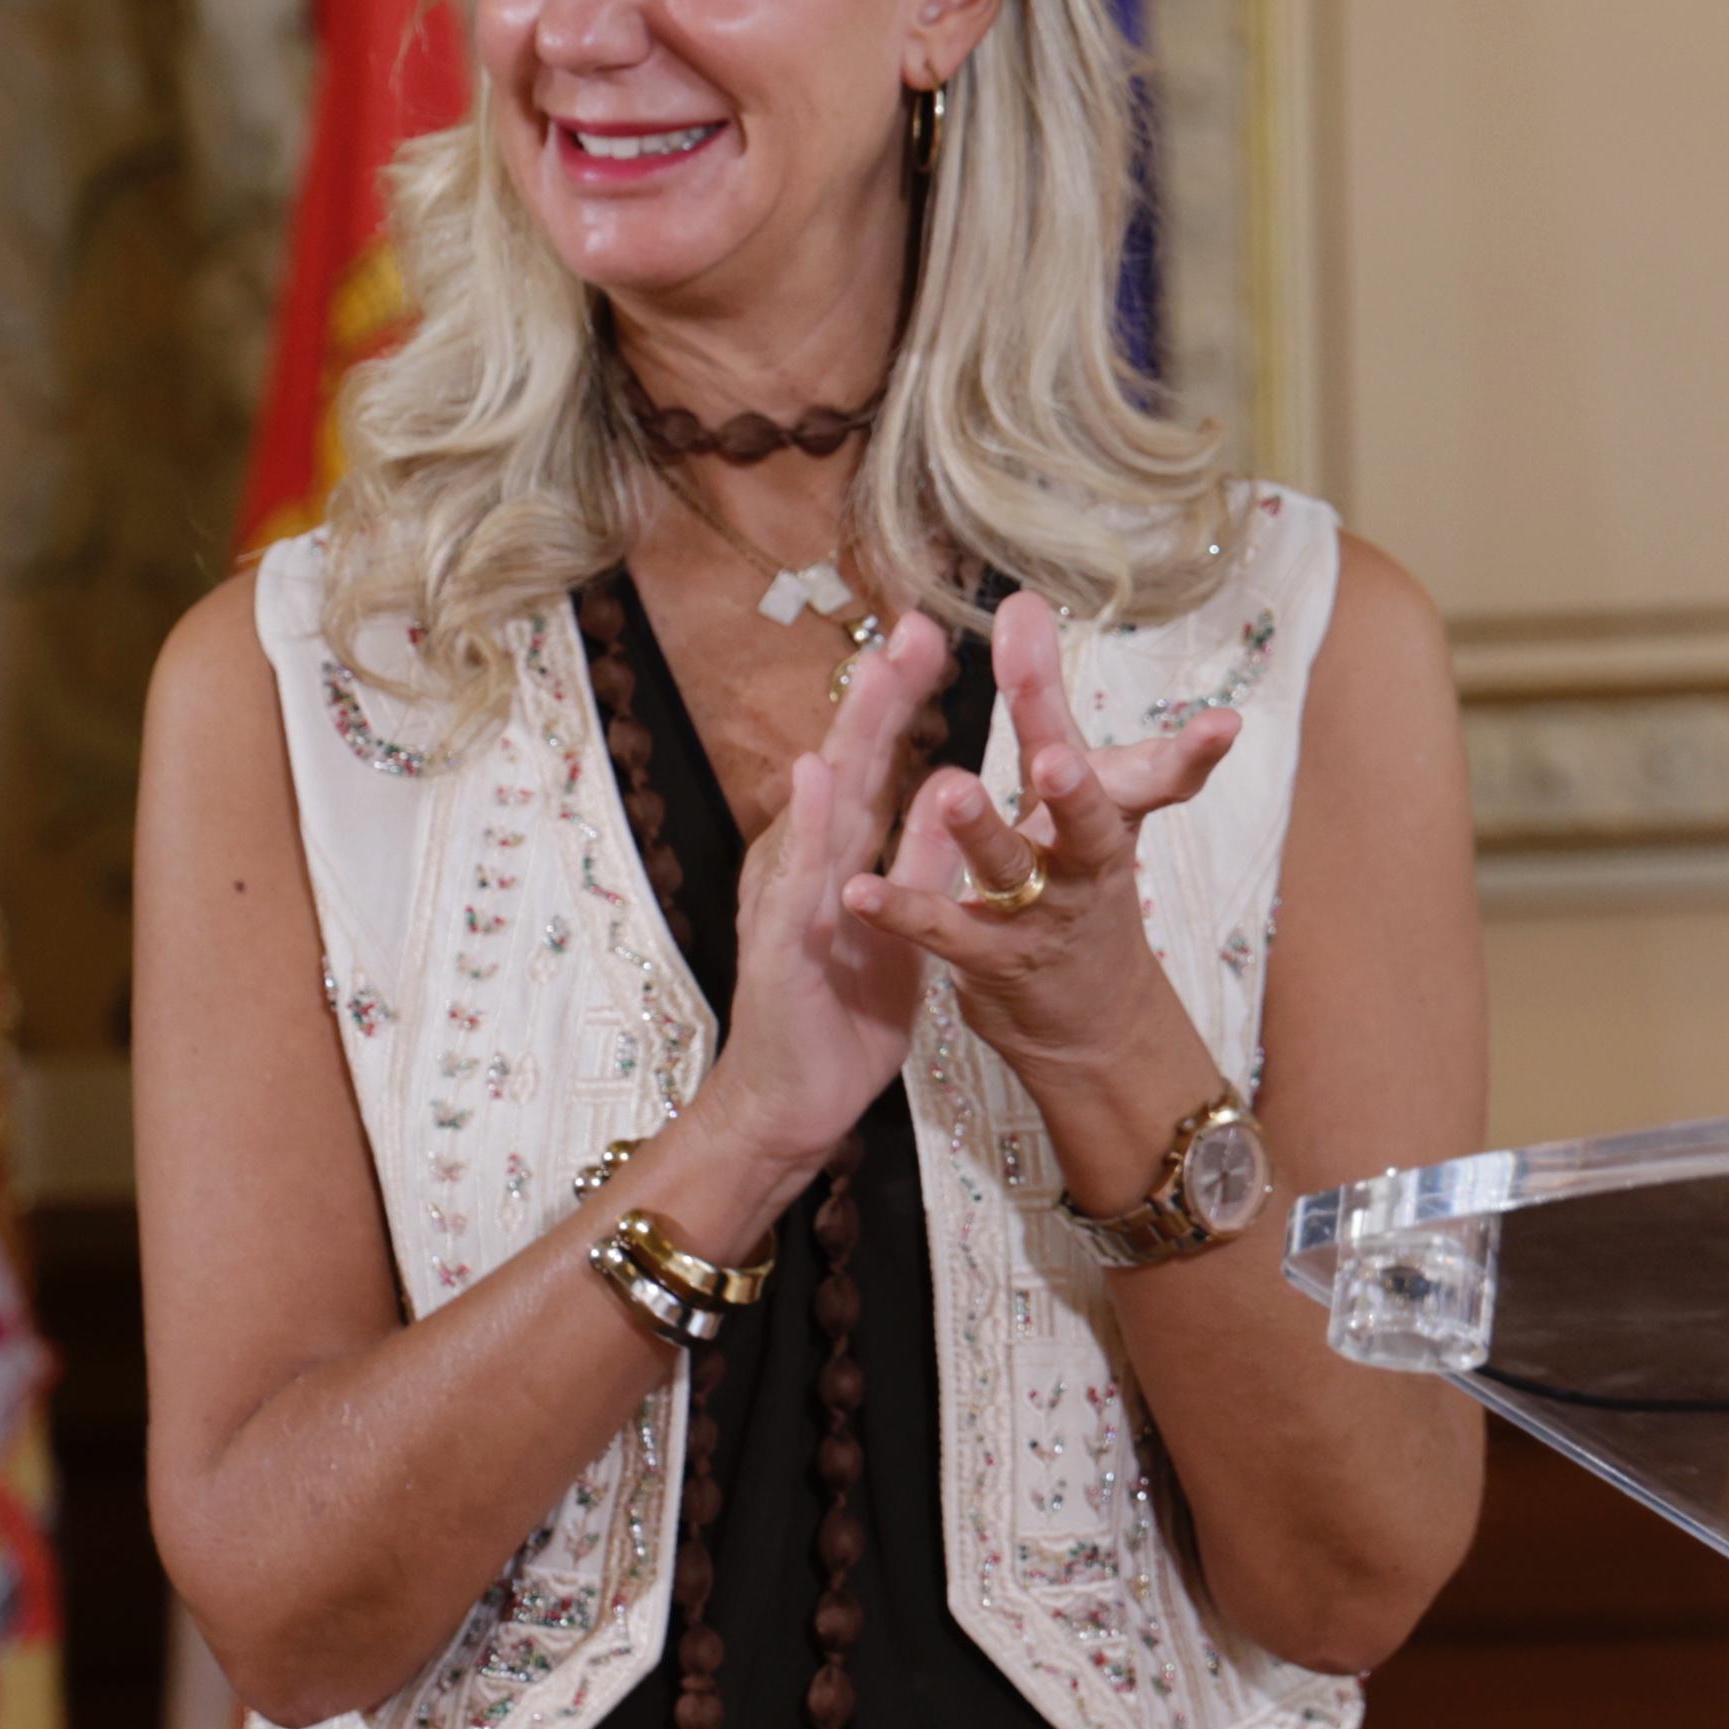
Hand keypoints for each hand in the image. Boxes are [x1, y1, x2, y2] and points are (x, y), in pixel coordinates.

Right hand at [700, 611, 957, 1172]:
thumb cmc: (841, 1010)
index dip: (901, 700)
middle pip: (848, 763)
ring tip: (879, 671)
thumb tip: (946, 780)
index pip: (874, 763)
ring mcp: (788, 898)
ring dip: (851, 737)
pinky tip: (817, 778)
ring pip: (822, 805)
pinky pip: (798, 881)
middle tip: (914, 623)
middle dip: (881, 694)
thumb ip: (920, 853)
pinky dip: (808, 827)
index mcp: (838, 854)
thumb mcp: (900, 920)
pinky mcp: (782, 946)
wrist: (787, 1104)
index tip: (929, 632)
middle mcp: (806, 862)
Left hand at [840, 589, 1243, 1131]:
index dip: (1180, 746)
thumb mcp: (1083, 796)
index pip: (1149, 769)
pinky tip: (859, 889)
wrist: (1092, 1021)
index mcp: (1110, 814)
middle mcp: (1085, 861)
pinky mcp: (993, 961)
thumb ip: (1047, 701)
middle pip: (1090, 821)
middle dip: (1076, 788)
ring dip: (985, 833)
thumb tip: (1024, 601)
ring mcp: (1042, 914)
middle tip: (1056, 758)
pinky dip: (903, 910)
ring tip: (956, 793)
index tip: (1204, 714)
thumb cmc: (1081, 885)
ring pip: (1013, 871)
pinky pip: (944, 931)